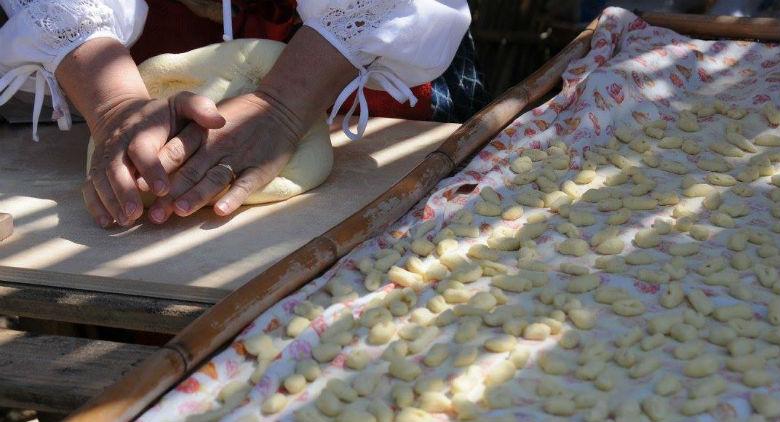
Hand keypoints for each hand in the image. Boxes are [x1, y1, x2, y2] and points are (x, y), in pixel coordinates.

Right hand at [84, 92, 224, 226]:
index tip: (163, 190)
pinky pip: (90, 188)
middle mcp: (118, 144)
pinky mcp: (96, 170)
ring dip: (111, 202)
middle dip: (125, 191)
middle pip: (116, 168)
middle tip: (136, 213)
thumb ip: (200, 108)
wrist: (122, 113)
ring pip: (101, 180)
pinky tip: (107, 223)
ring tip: (126, 221)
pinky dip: (95, 206)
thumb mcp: (181, 105)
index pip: (141, 149)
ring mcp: (104, 158)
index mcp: (141, 130)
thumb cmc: (162, 115)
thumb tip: (219, 120)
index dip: (150, 169)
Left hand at [147, 91, 301, 222]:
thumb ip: (186, 140)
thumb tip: (155, 164)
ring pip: (214, 179)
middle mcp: (217, 146)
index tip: (137, 185)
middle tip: (154, 213)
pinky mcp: (259, 169)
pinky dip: (233, 198)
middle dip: (171, 193)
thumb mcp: (208, 121)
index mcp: (202, 133)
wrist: (279, 108)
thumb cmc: (239, 118)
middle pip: (190, 171)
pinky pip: (244, 185)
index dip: (157, 168)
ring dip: (197, 195)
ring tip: (181, 211)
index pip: (174, 151)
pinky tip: (220, 210)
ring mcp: (239, 158)